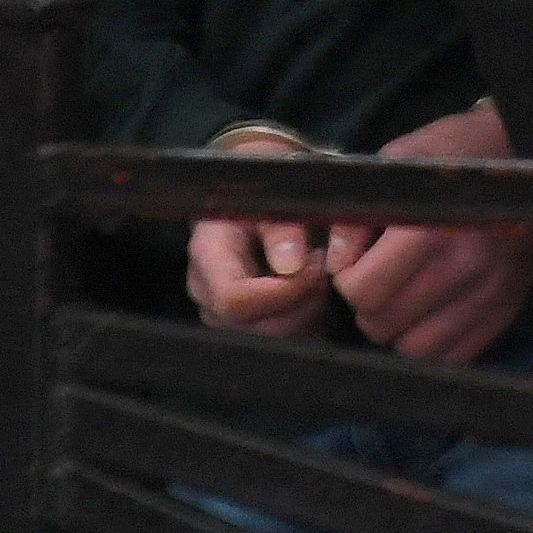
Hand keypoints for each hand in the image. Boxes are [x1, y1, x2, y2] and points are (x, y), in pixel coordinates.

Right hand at [185, 123, 350, 338]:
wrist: (257, 193)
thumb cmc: (266, 191)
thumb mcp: (276, 195)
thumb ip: (283, 227)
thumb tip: (290, 266)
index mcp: (207, 254)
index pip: (233, 299)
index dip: (282, 293)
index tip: (317, 266)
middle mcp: (206, 290)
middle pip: (252, 327)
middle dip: (300, 303)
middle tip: (325, 269)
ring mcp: (221, 312)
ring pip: (268, 338)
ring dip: (306, 313)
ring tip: (319, 277)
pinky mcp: (242, 324)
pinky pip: (278, 342)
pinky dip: (305, 324)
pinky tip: (313, 295)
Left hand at [330, 101, 532, 366]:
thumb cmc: (457, 159)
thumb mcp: (402, 163)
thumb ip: (361, 211)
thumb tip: (336, 262)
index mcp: (432, 229)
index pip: (363, 291)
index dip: (346, 280)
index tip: (354, 264)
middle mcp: (464, 268)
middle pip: (381, 323)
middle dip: (368, 304)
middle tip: (378, 280)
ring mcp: (487, 297)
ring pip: (411, 349)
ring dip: (397, 328)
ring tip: (404, 298)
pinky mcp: (503, 314)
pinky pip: (450, 357)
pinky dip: (431, 343)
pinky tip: (431, 312)